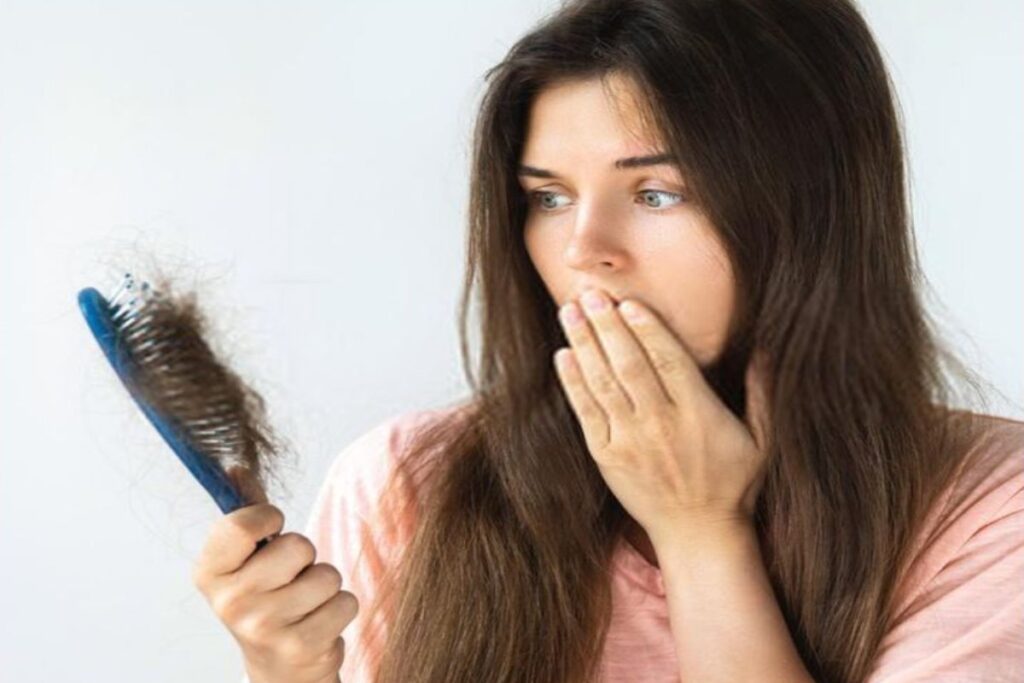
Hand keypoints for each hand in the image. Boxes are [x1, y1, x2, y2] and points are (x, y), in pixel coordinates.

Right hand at [191, 466, 357, 682]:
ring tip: (306, 601)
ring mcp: (263, 628)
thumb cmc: (266, 597)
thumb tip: (237, 466)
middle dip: (305, 556)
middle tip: (291, 576)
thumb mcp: (248, 557)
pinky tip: (318, 621)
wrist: (278, 666)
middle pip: (297, 546)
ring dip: (325, 584)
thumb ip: (246, 511)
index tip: (273, 526)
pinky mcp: (299, 647)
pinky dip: (340, 608)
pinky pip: (345, 602)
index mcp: (209, 572)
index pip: (240, 525)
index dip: (268, 516)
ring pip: (327, 574)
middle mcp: (229, 603)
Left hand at [552, 287, 771, 539]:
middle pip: (630, 365)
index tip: (630, 302)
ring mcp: (631, 442)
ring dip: (584, 344)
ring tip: (569, 310)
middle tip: (590, 293)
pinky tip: (563, 355)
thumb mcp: (763, 440)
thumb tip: (766, 348)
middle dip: (607, 325)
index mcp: (699, 414)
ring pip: (603, 384)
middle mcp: (662, 425)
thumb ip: (763, 393)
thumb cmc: (733, 483)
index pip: (669, 360)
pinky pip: (587, 414)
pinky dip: (573, 383)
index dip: (647, 328)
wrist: (698, 535)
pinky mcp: (608, 457)